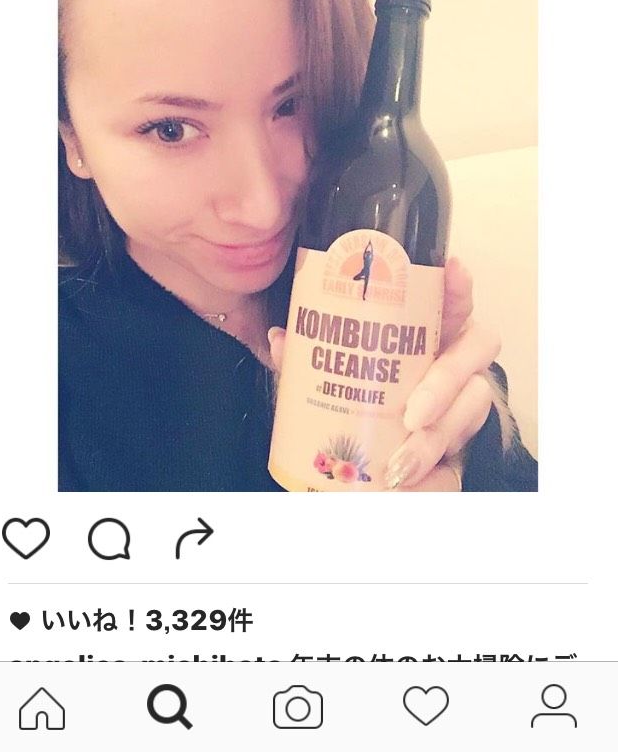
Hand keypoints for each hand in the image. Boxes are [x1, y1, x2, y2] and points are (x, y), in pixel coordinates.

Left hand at [268, 257, 499, 492]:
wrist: (352, 471)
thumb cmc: (349, 403)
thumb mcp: (325, 378)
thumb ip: (306, 357)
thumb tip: (282, 337)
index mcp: (425, 334)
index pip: (452, 300)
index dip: (458, 285)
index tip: (452, 269)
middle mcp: (453, 362)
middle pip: (477, 351)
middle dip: (446, 381)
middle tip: (411, 414)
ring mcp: (461, 406)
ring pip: (473, 409)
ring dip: (437, 439)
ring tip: (400, 464)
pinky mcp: (458, 454)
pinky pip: (459, 468)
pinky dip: (434, 482)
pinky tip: (408, 489)